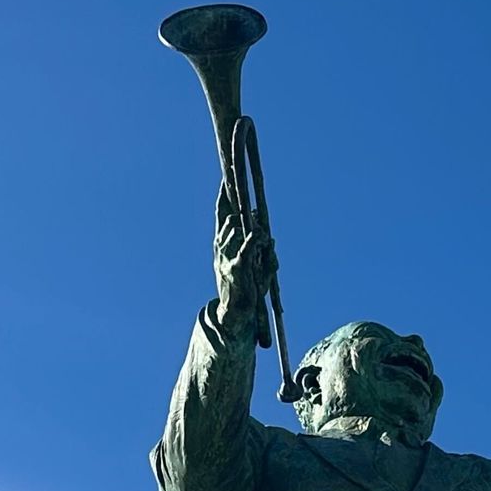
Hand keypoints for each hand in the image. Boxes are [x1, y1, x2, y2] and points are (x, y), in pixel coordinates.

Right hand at [212, 182, 275, 330]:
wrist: (234, 313)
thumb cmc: (245, 290)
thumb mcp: (256, 267)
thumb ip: (263, 251)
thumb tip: (270, 237)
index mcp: (224, 244)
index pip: (223, 214)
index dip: (224, 196)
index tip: (226, 177)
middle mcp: (221, 248)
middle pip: (222, 216)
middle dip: (224, 197)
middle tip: (227, 177)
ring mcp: (226, 258)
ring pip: (230, 233)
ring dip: (238, 221)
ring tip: (244, 210)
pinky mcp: (236, 269)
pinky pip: (245, 252)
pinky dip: (252, 242)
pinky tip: (258, 233)